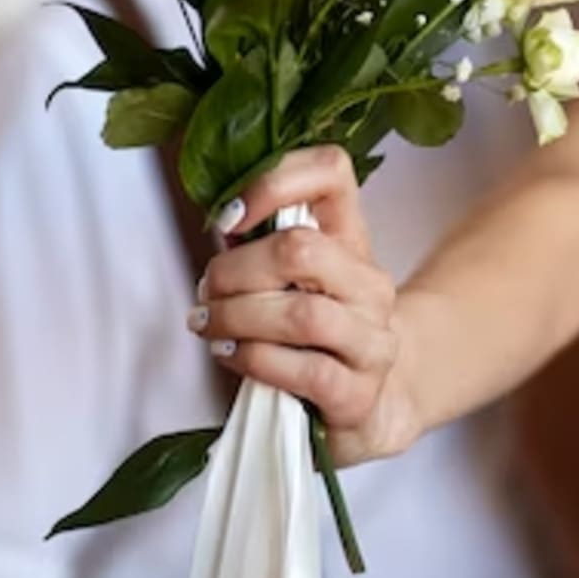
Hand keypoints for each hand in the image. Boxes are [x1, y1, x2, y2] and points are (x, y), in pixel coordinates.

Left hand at [189, 146, 421, 465]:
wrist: (368, 405)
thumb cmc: (315, 338)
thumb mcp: (295, 283)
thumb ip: (263, 249)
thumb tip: (219, 227)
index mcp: (352, 240)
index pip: (332, 172)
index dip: (274, 181)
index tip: (229, 218)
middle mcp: (370, 283)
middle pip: (301, 249)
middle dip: (235, 270)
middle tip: (206, 290)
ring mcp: (372, 340)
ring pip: (301, 314)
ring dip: (237, 318)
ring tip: (209, 325)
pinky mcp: (359, 393)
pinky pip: (303, 370)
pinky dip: (254, 360)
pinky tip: (233, 356)